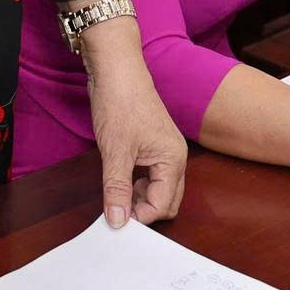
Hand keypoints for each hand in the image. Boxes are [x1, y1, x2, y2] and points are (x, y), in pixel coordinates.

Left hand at [79, 20, 186, 227]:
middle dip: (143, 210)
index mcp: (173, 160)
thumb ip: (117, 189)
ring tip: (116, 194)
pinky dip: (137, 183)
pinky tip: (120, 180)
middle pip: (166, 200)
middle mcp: (174, 157)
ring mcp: (164, 150)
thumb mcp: (115, 151)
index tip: (116, 220)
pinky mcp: (152, 144)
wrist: (116, 68)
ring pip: (158, 189)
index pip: (163, 205)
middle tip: (116, 209)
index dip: (139, 216)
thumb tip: (118, 221)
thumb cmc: (119, 103)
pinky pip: (151, 175)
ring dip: (139, 197)